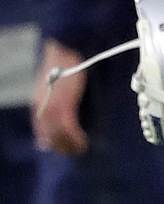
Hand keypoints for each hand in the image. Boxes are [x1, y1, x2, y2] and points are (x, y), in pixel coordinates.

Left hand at [33, 39, 87, 156]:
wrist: (66, 50)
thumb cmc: (64, 66)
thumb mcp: (52, 87)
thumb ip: (50, 104)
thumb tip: (48, 125)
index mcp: (39, 106)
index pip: (42, 132)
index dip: (51, 143)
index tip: (61, 149)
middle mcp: (42, 111)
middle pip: (50, 137)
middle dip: (62, 147)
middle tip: (75, 153)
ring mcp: (53, 110)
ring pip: (59, 136)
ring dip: (70, 146)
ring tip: (81, 150)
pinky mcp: (65, 107)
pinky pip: (70, 129)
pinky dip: (77, 138)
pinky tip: (84, 142)